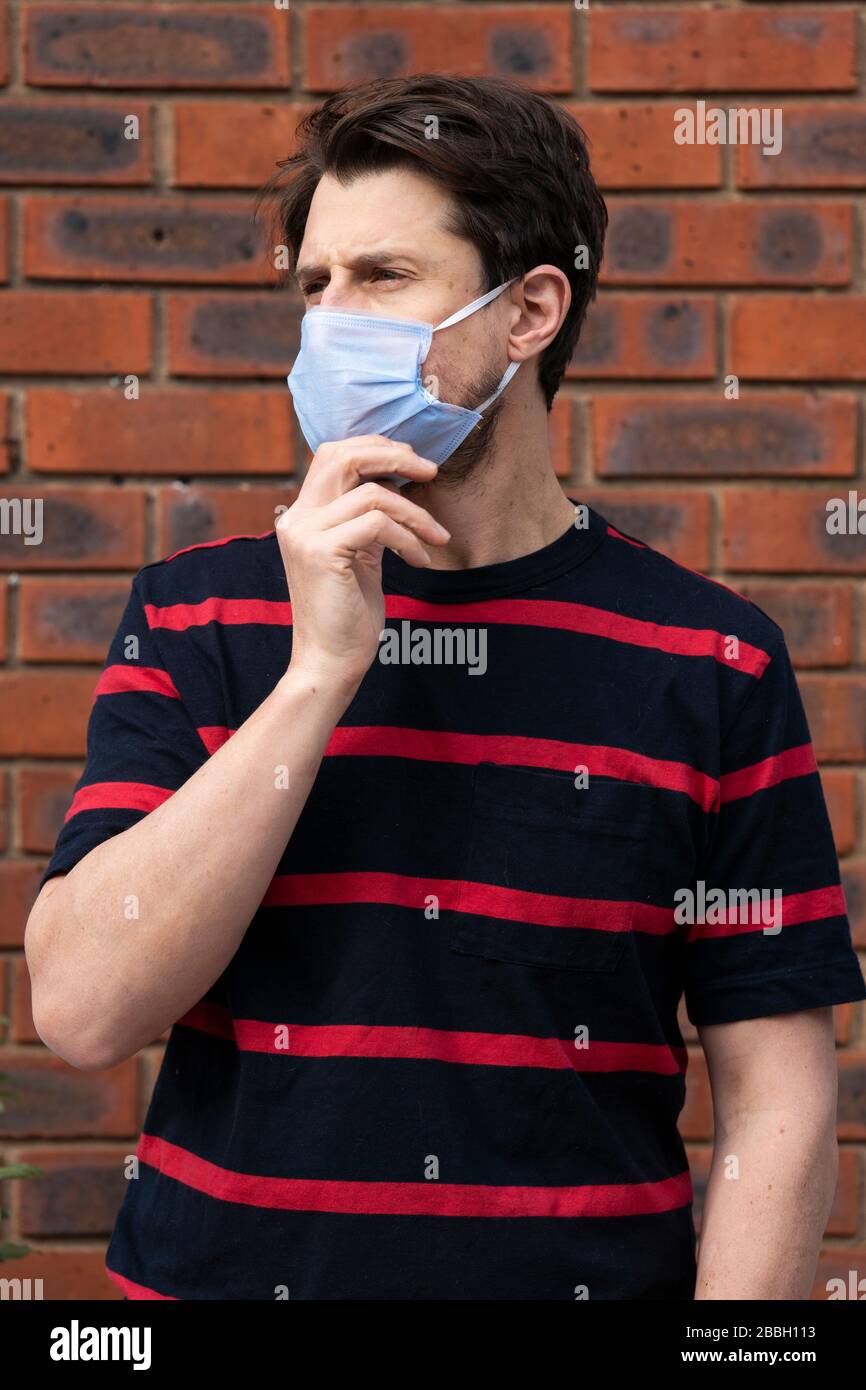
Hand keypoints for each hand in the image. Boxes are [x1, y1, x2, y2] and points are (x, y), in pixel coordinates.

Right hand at [277, 437, 450, 691]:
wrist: (331, 661)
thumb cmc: (349, 613)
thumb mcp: (360, 554)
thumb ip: (367, 518)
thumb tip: (397, 482)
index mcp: (302, 516)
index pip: (333, 455)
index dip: (376, 448)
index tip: (415, 465)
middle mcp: (296, 519)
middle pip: (342, 456)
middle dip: (393, 455)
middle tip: (431, 471)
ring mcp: (304, 533)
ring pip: (373, 494)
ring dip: (416, 514)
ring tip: (436, 538)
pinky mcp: (321, 552)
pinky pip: (379, 524)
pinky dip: (409, 539)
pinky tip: (420, 561)